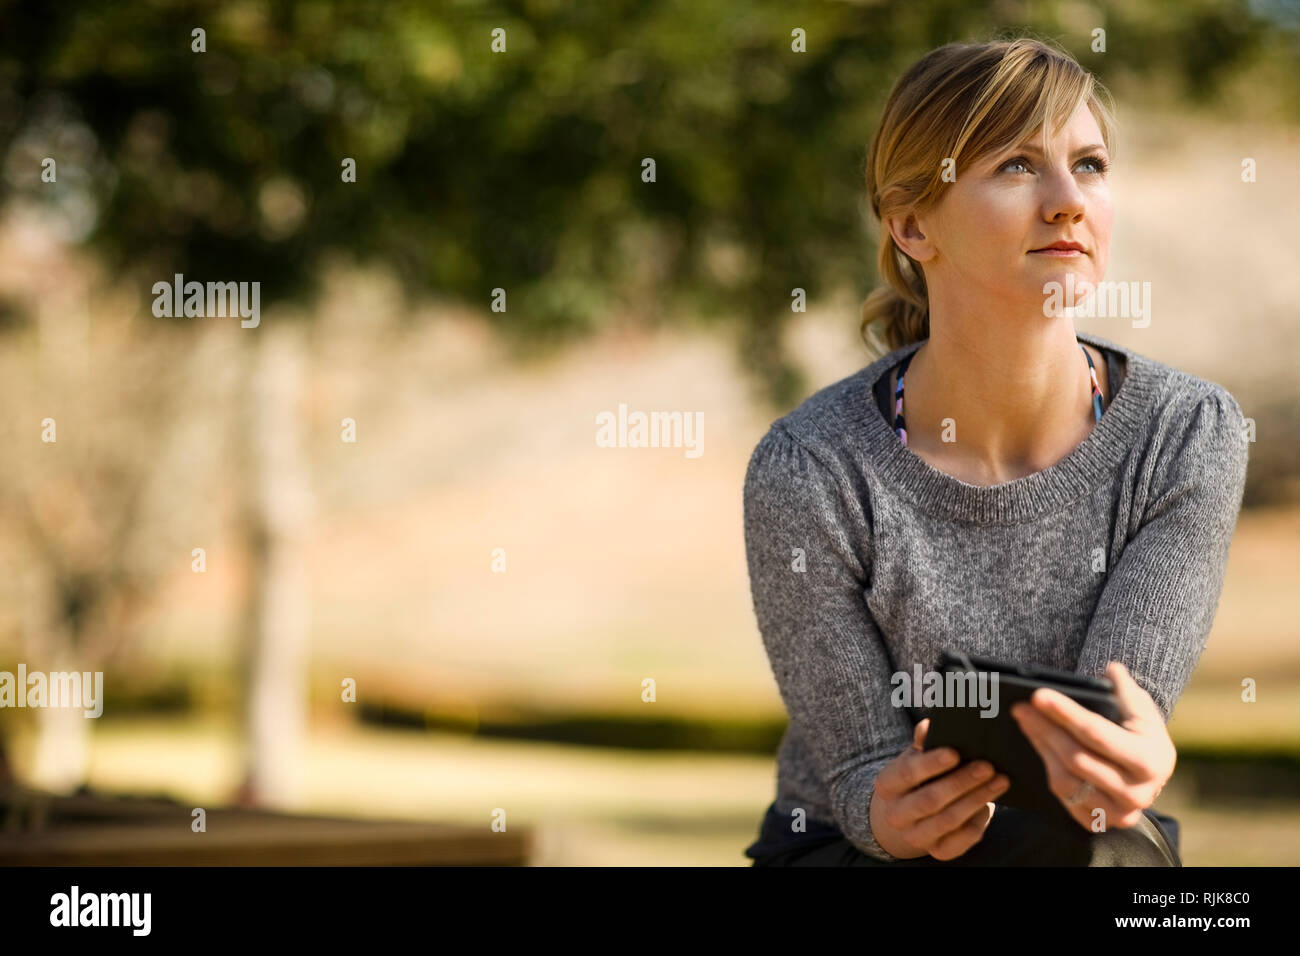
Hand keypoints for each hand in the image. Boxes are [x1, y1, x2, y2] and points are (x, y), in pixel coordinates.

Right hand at [869, 717, 1010, 860]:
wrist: (919, 809)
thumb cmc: (923, 774)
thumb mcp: (919, 755)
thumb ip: (924, 741)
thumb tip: (929, 726)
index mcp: (887, 785)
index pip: (907, 774)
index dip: (931, 764)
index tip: (955, 752)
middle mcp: (896, 814)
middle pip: (929, 800)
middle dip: (961, 782)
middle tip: (987, 766)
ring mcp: (915, 836)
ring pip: (948, 820)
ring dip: (976, 799)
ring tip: (999, 781)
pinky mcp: (939, 851)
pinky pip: (962, 839)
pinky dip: (979, 821)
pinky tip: (992, 803)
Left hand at [1011, 661, 1175, 829]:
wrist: (1149, 775)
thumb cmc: (1142, 735)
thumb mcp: (1142, 711)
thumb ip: (1127, 691)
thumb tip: (1110, 669)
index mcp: (1152, 761)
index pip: (1097, 734)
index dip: (1066, 713)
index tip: (1038, 695)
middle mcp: (1138, 793)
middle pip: (1076, 758)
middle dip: (1045, 728)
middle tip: (1020, 706)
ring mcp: (1119, 813)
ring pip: (1066, 780)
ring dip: (1041, 747)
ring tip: (1024, 720)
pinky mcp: (1099, 823)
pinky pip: (1063, 797)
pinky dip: (1046, 768)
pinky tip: (1036, 744)